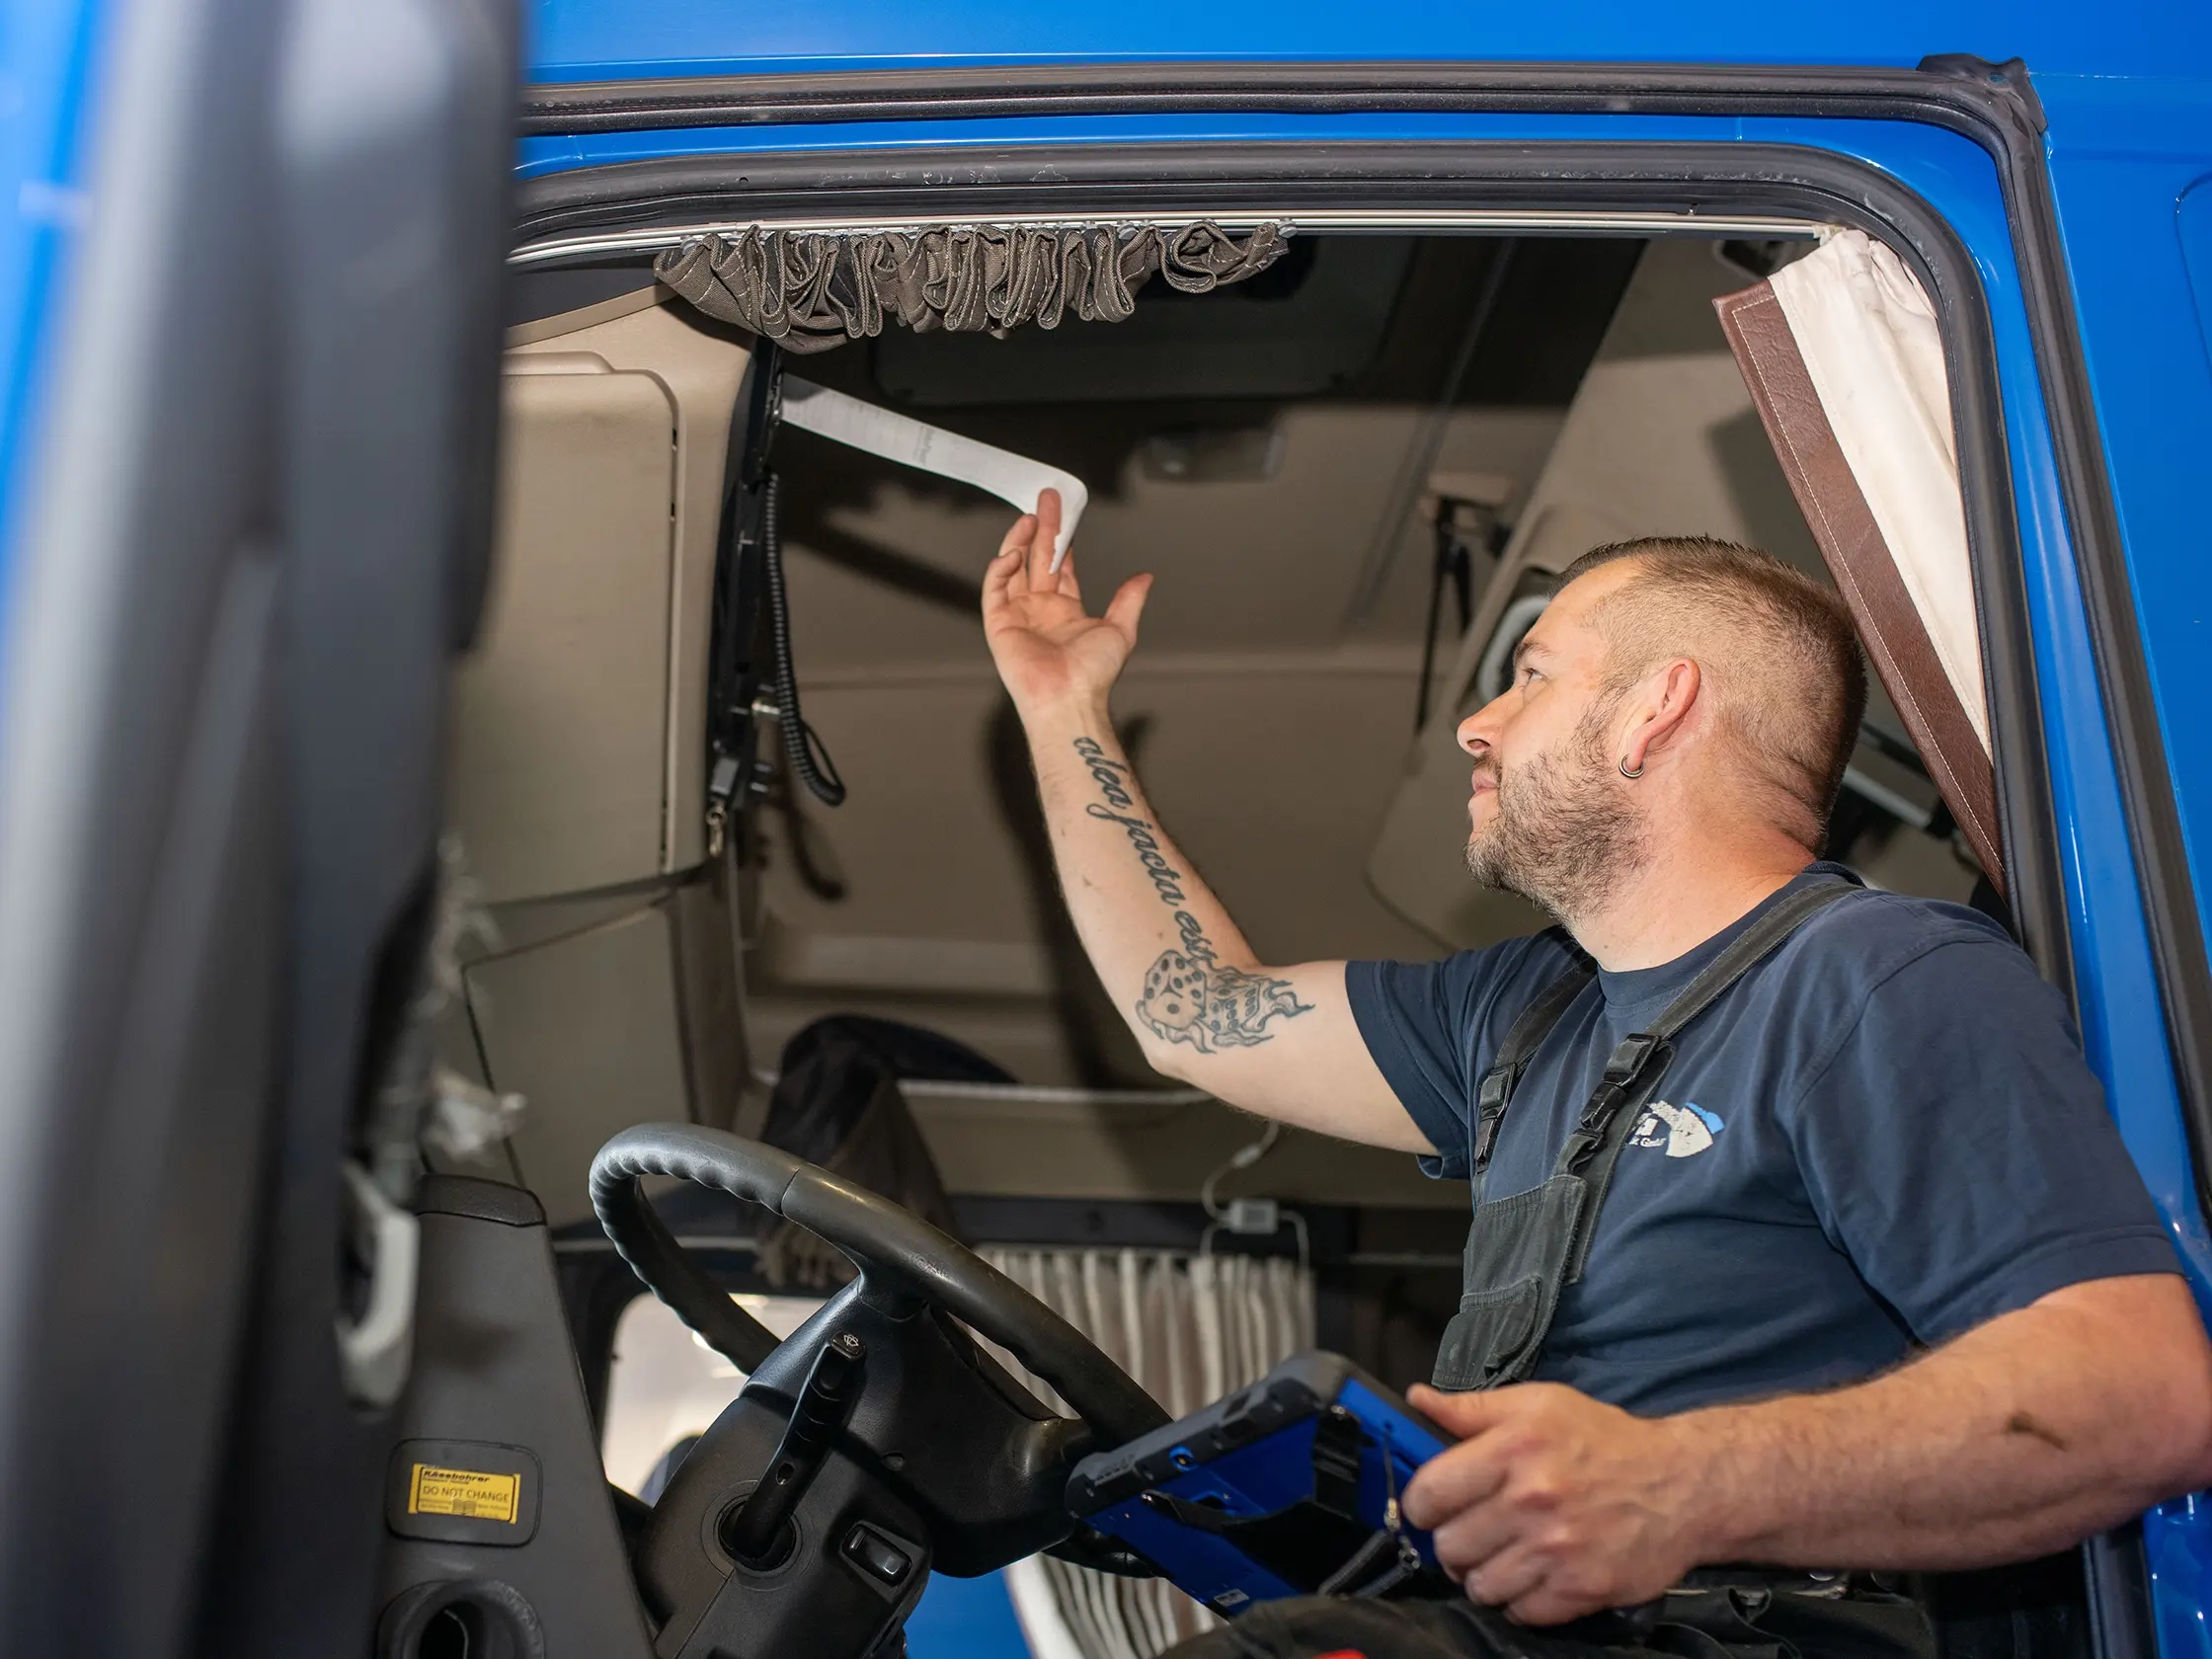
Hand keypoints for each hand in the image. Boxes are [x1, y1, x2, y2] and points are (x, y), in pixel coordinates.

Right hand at [982, 489, 1151, 717]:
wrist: (1070, 697)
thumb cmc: (1093, 674)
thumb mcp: (1121, 631)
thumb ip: (1129, 601)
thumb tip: (1144, 578)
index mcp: (1066, 611)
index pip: (1061, 566)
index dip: (1063, 540)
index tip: (1066, 514)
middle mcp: (1040, 610)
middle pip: (1038, 559)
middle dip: (1042, 529)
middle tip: (1046, 500)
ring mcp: (1018, 616)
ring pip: (1013, 569)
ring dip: (1019, 542)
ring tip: (1029, 517)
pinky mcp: (999, 625)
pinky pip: (994, 591)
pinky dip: (1000, 569)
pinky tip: (1012, 553)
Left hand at [1402, 1382, 1702, 1625]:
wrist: (1682, 1485)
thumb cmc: (1605, 1441)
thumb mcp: (1538, 1404)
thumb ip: (1472, 1408)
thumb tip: (1418, 1401)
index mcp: (1514, 1448)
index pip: (1431, 1491)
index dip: (1421, 1503)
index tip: (1431, 1506)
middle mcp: (1532, 1500)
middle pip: (1449, 1545)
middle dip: (1453, 1541)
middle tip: (1473, 1532)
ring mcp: (1557, 1550)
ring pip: (1479, 1585)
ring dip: (1484, 1575)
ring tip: (1503, 1555)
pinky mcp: (1580, 1589)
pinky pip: (1520, 1612)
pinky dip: (1520, 1600)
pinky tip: (1533, 1575)